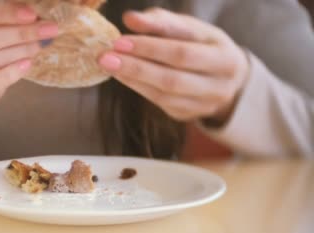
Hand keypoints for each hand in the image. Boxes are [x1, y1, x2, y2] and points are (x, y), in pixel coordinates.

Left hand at [99, 8, 249, 125]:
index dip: (149, 47)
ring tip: (108, 64)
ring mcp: (205, 104)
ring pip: (164, 93)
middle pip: (172, 77)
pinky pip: (159, 103)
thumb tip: (130, 19)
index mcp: (225, 57)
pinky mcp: (188, 114)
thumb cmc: (202, 45)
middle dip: (136, 66)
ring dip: (132, 78)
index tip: (120, 40)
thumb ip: (162, 22)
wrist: (224, 78)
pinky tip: (120, 75)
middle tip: (105, 56)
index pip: (182, 51)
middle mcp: (220, 84)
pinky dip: (137, 87)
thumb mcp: (190, 28)